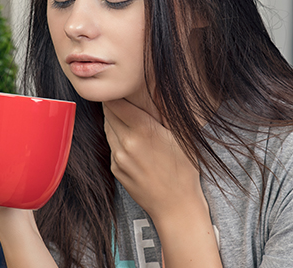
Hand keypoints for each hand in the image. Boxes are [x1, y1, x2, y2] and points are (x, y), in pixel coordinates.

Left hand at [103, 99, 221, 266]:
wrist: (176, 206)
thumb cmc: (184, 170)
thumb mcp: (182, 137)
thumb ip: (165, 113)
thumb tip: (156, 90)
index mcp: (144, 131)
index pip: (117, 102)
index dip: (118, 93)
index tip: (122, 87)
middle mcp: (126, 143)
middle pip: (109, 113)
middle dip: (115, 104)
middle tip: (124, 98)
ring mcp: (118, 158)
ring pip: (108, 128)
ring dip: (115, 120)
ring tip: (129, 117)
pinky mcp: (115, 169)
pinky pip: (112, 146)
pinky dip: (118, 138)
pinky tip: (132, 140)